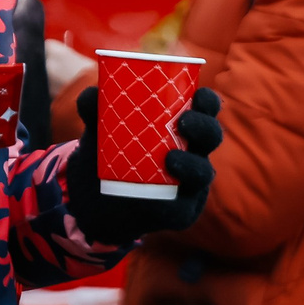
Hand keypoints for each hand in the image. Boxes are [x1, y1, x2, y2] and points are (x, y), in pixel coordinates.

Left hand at [63, 86, 220, 242]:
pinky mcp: (180, 210)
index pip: (205, 109)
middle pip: (211, 137)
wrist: (97, 197)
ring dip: (193, 165)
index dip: (208, 101)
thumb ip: (94, 109)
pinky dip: (177, 203)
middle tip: (184, 121)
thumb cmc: (110, 150)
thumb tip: (92, 95)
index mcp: (182, 125)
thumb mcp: (100, 129)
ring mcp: (189, 182)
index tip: (198, 93)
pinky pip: (185, 208)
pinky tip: (164, 199)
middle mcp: (193, 151)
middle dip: (205, 127)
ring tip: (171, 159)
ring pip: (203, 172)